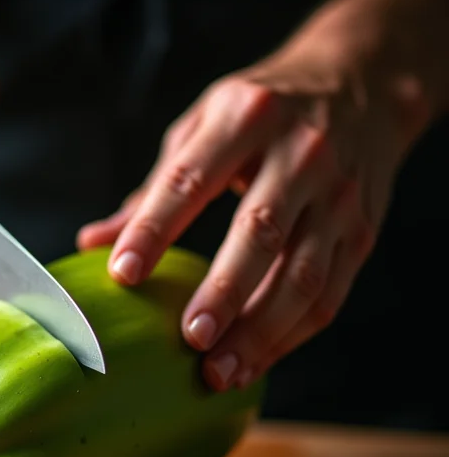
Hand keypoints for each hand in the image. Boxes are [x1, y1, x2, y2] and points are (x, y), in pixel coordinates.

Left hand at [78, 23, 431, 391]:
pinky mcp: (361, 231)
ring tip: (219, 372)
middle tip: (190, 339)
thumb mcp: (205, 123)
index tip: (121, 274)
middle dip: (224, 292)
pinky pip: (329, 294)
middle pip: (259, 233)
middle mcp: (299, 154)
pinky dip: (290, 337)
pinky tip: (255, 361)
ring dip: (261, 332)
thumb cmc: (265, 109)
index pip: (190, 179)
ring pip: (302, 276)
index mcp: (246, 118)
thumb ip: (156, 187)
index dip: (154, 228)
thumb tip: (94, 243)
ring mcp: (338, 196)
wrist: (362, 84)